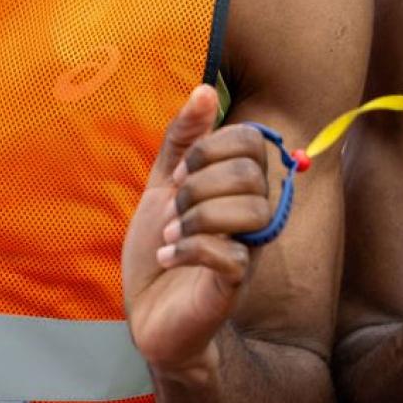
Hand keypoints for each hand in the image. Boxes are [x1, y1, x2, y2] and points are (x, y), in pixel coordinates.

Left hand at [122, 86, 280, 377]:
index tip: (179, 174)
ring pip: (253, 211)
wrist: (150, 313)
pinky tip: (169, 257)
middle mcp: (253, 214)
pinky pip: (233, 257)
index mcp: (239, 186)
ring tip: (172, 236)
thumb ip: (184, 141)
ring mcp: (248, 249)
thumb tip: (205, 89)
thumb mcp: (162, 186)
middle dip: (200, 184)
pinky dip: (192, 251)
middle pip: (252, 174)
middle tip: (173, 207)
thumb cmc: (162, 248)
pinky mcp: (235, 285)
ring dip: (199, 217)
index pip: (252, 141)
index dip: (211, 148)